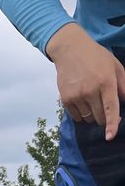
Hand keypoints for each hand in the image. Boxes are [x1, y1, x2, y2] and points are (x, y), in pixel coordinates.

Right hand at [46, 23, 124, 139]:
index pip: (111, 108)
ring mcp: (77, 96)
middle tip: (104, 105)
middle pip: (100, 117)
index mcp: (106, 82)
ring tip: (91, 99)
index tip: (110, 137)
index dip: (112, 124)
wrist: (70, 49)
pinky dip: (82, 114)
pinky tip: (82, 101)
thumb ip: (123, 85)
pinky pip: (77, 117)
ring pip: (88, 119)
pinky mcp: (66, 99)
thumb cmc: (96, 57)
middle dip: (105, 117)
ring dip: (93, 115)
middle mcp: (90, 91)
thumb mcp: (115, 66)